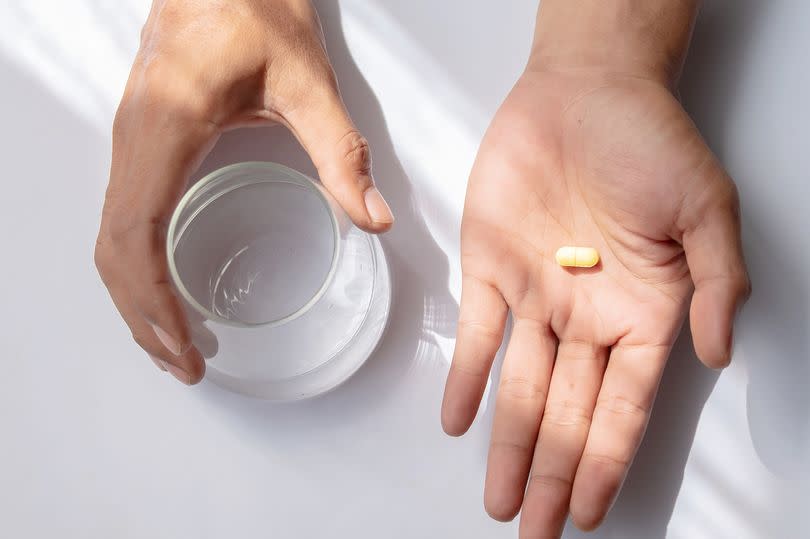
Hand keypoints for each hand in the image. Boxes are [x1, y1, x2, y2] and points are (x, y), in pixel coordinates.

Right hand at [94, 0, 392, 383]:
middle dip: (141, 317)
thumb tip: (372, 217)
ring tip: (170, 343)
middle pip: (114, 251)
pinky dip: (135, 267)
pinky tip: (162, 289)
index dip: (152, 302)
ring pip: (110, 238)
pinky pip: (122, 217)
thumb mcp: (307, 82)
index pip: (137, 235)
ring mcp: (132, 142)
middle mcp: (136, 141)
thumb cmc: (253, 11)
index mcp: (167, 130)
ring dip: (132, 298)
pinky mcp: (143, 142)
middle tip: (184, 364)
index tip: (183, 346)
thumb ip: (341, 152)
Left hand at [441, 61, 749, 538]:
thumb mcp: (705, 209)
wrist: (584, 90)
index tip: (590, 512)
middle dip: (552, 473)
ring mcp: (537, 295)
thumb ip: (715, 284)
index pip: (623, 407)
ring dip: (510, 445)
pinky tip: (460, 422)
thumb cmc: (648, 140)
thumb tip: (717, 354)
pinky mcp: (491, 267)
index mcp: (644, 312)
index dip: (604, 461)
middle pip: (568, 412)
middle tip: (536, 531)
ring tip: (501, 500)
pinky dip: (468, 378)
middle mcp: (588, 315)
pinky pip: (479, 335)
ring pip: (521, 388)